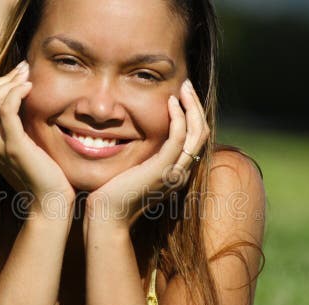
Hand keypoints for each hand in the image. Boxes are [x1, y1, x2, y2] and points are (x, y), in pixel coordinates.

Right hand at [0, 61, 75, 215]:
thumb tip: (33, 115)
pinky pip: (7, 111)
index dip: (0, 85)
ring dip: (9, 82)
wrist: (49, 205)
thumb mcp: (32, 152)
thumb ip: (26, 135)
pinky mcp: (14, 146)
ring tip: (27, 73)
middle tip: (24, 67)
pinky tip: (30, 87)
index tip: (20, 75)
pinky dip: (16, 93)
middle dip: (3, 78)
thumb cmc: (47, 180)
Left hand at [85, 79, 209, 229]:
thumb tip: (139, 135)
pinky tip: (170, 102)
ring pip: (197, 134)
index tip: (183, 96)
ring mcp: (174, 172)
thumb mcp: (135, 169)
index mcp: (177, 171)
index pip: (196, 139)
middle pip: (202, 133)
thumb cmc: (113, 193)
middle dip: (196, 106)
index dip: (193, 115)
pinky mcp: (162, 170)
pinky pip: (179, 138)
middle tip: (186, 85)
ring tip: (183, 88)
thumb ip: (144, 155)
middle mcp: (181, 172)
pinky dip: (178, 118)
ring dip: (192, 107)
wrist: (107, 215)